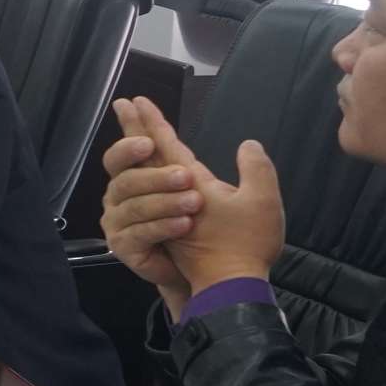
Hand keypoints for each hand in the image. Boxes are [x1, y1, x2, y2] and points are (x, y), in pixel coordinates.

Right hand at [101, 98, 283, 319]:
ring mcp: (133, 220)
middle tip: (168, 160)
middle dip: (136, 155)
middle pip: (124, 166)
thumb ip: (257, 170)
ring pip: (126, 195)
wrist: (226, 285)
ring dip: (159, 197)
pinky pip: (133, 230)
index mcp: (177, 178)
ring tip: (193, 205)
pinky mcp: (130, 246)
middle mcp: (147, 195)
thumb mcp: (261, 202)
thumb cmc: (243, 244)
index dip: (143, 122)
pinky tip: (183, 226)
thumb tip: (248, 143)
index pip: (155, 143)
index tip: (131, 100)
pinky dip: (158, 226)